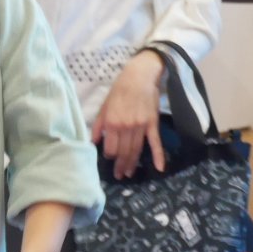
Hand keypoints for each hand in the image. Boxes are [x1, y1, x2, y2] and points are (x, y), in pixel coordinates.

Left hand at [93, 50, 166, 179]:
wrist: (140, 76)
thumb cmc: (119, 90)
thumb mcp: (104, 106)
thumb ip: (98, 125)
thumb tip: (93, 142)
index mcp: (112, 123)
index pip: (111, 148)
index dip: (110, 156)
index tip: (110, 159)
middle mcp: (126, 127)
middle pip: (123, 152)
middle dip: (121, 165)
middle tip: (119, 175)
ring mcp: (140, 127)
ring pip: (136, 150)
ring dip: (132, 163)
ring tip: (129, 173)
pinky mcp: (152, 124)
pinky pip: (155, 142)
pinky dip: (158, 156)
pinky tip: (160, 168)